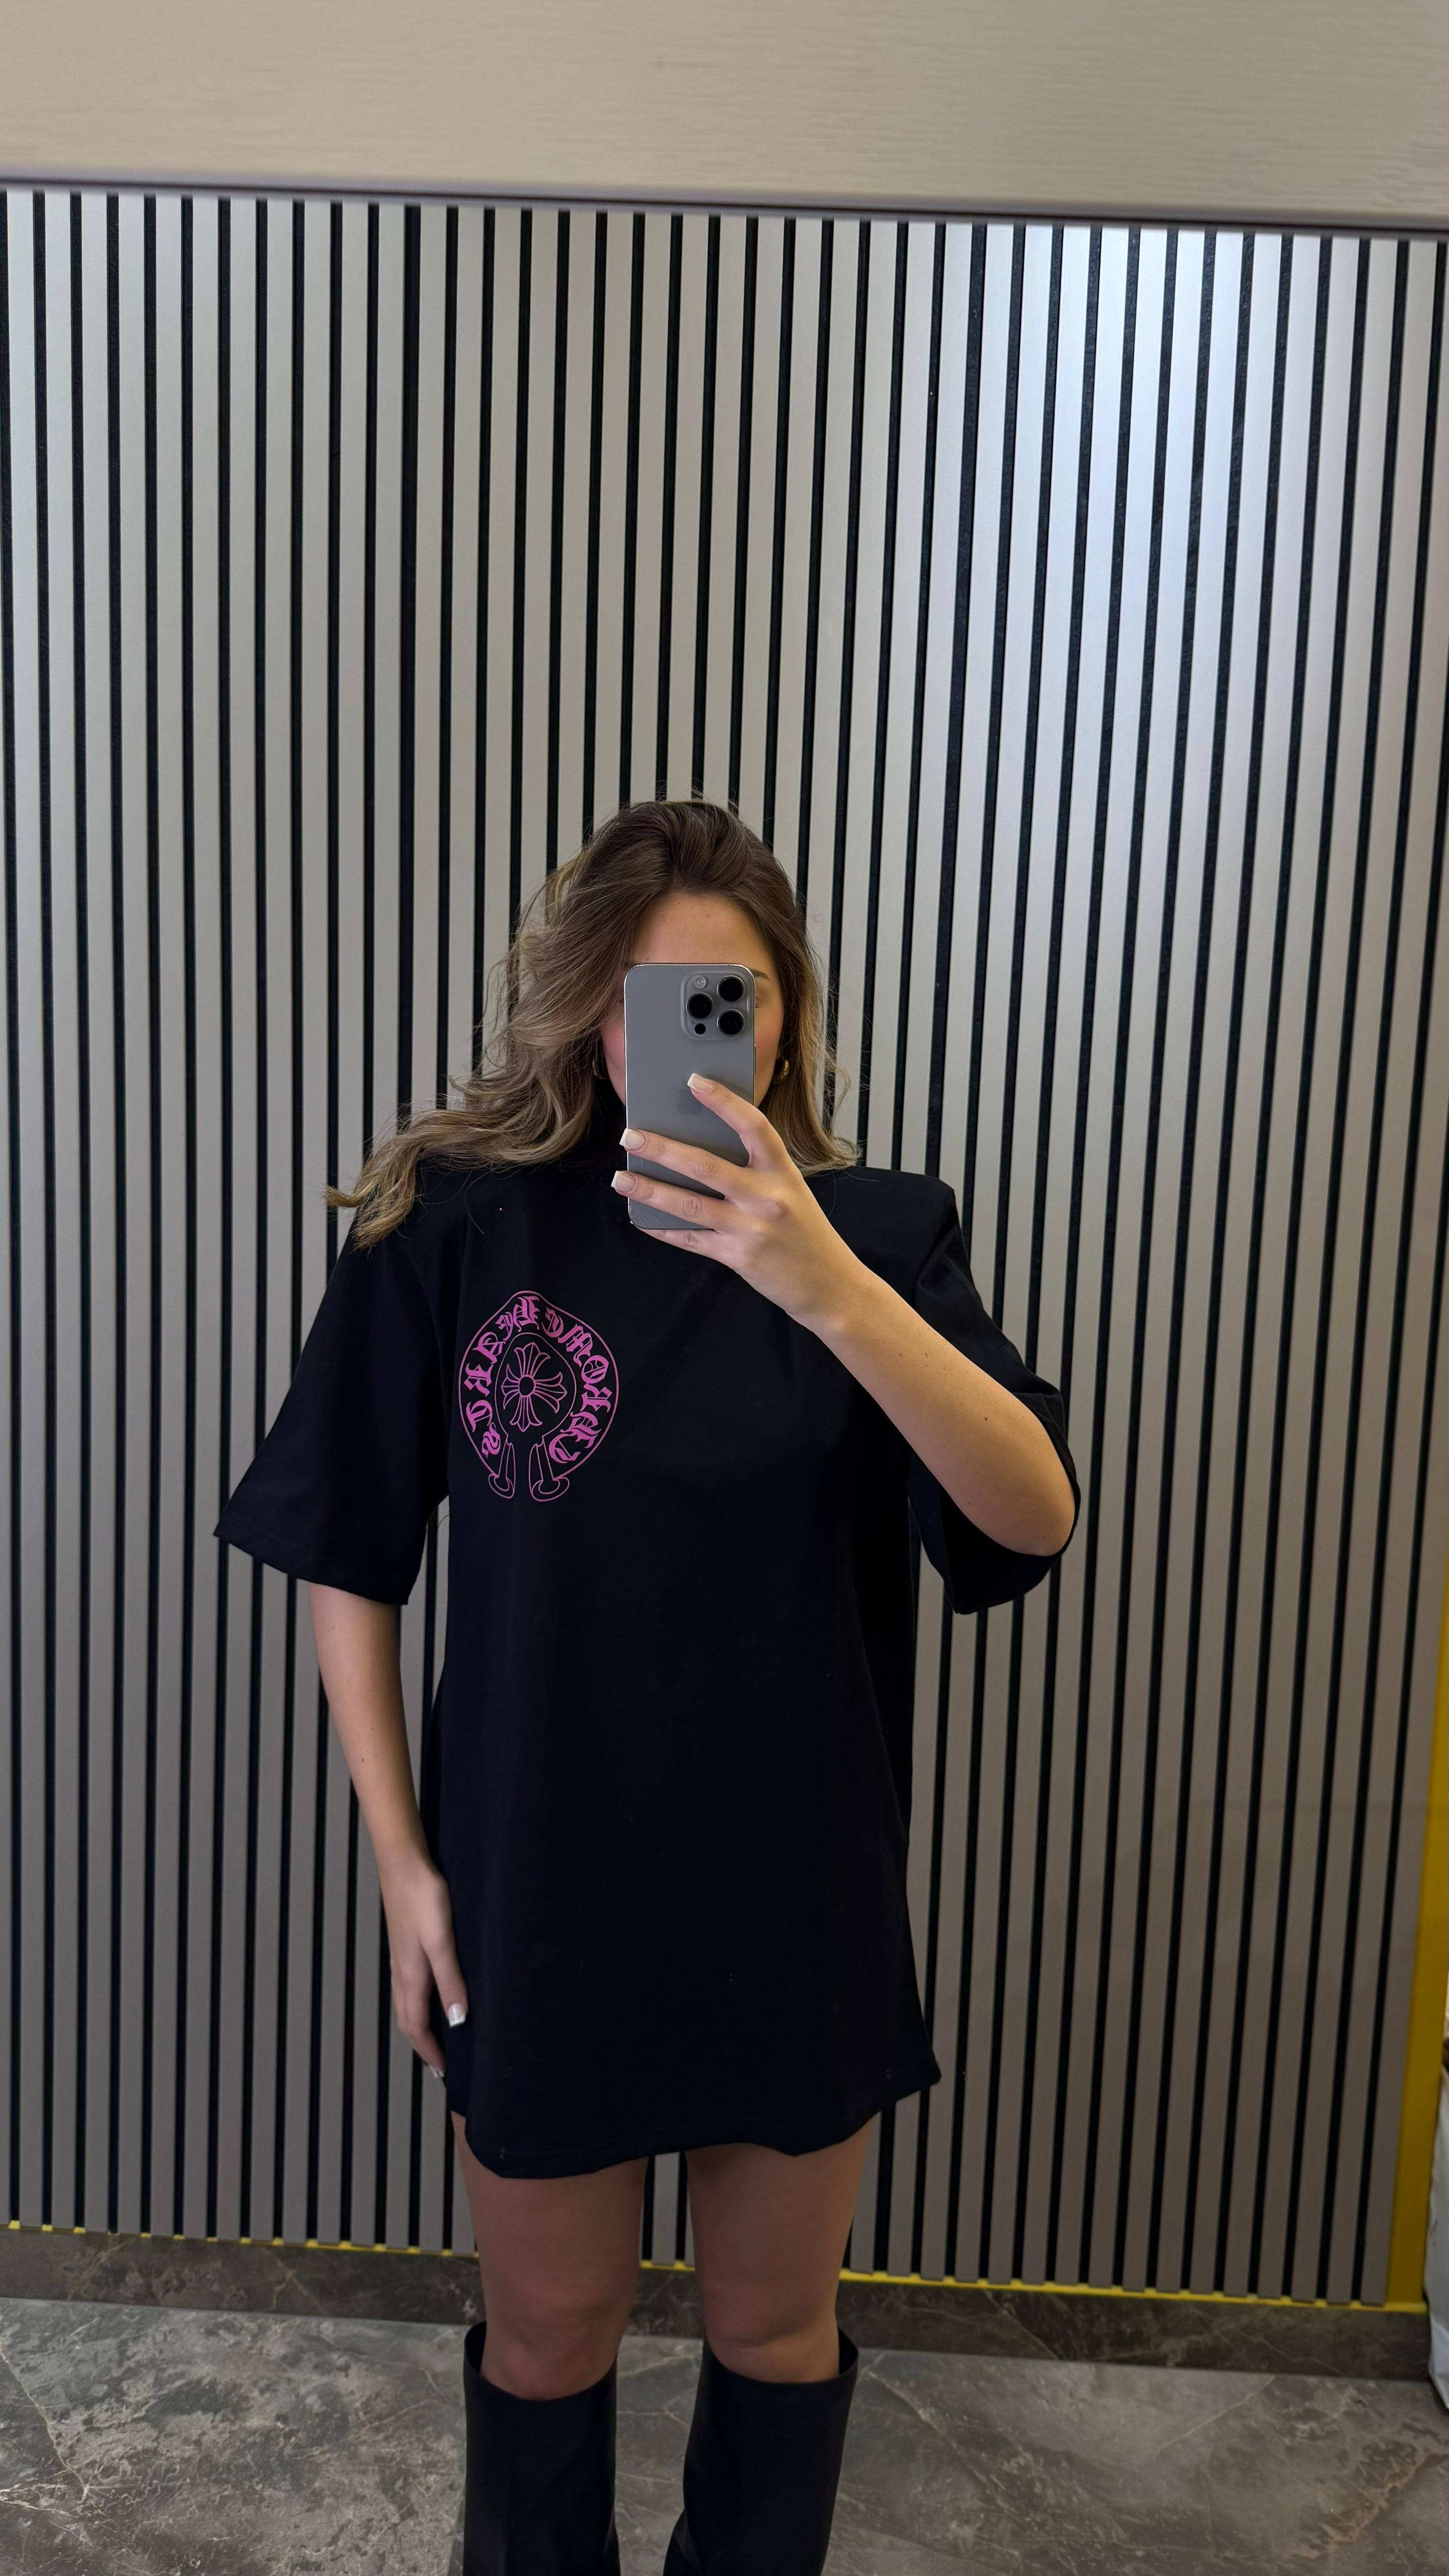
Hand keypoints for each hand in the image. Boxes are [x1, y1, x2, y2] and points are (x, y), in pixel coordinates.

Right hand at [377, 1847, 468, 2081]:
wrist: (403, 1863)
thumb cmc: (424, 1899)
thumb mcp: (442, 1941)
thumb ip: (450, 1980)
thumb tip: (457, 2022)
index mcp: (411, 1977)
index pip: (417, 2027)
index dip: (430, 2053)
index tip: (444, 2073)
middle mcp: (401, 1973)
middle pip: (407, 2021)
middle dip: (422, 2046)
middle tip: (439, 2065)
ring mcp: (399, 1959)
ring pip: (405, 2005)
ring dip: (417, 2027)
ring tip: (434, 2039)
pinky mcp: (402, 1945)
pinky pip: (407, 1988)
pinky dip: (415, 2005)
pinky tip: (428, 1997)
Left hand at [610, 1073, 863, 1329]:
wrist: (828, 1283)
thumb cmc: (804, 1230)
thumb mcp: (789, 1189)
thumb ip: (755, 1170)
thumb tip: (700, 1146)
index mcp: (783, 1172)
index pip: (753, 1126)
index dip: (724, 1101)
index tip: (694, 1081)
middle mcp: (767, 1198)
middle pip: (706, 1166)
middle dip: (663, 1149)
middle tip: (630, 1136)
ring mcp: (751, 1229)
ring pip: (689, 1205)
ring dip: (650, 1190)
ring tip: (621, 1178)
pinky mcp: (737, 1256)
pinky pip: (691, 1238)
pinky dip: (663, 1227)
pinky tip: (641, 1217)